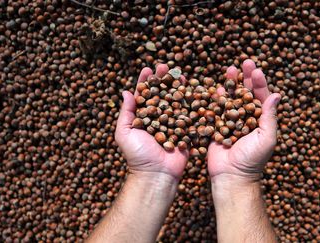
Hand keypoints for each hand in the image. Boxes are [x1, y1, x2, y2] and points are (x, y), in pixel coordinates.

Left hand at [115, 64, 188, 178]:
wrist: (156, 174)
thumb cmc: (137, 155)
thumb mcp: (124, 133)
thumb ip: (126, 113)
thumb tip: (125, 92)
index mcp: (143, 117)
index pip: (144, 95)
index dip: (146, 81)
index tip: (147, 69)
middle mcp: (158, 117)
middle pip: (162, 94)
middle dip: (163, 80)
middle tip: (165, 66)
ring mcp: (173, 123)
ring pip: (176, 101)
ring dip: (178, 87)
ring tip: (180, 74)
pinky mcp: (186, 131)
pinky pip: (190, 115)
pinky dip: (193, 103)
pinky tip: (195, 90)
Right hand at [207, 59, 280, 180]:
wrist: (231, 176)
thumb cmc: (253, 159)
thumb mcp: (266, 138)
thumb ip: (270, 117)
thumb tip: (277, 94)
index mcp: (260, 119)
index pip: (261, 96)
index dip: (259, 83)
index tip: (257, 70)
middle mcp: (245, 117)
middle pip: (245, 93)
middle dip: (245, 77)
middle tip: (244, 62)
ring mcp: (230, 120)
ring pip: (231, 98)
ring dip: (230, 83)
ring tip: (230, 69)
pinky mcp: (217, 126)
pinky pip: (216, 109)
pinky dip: (216, 98)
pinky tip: (216, 86)